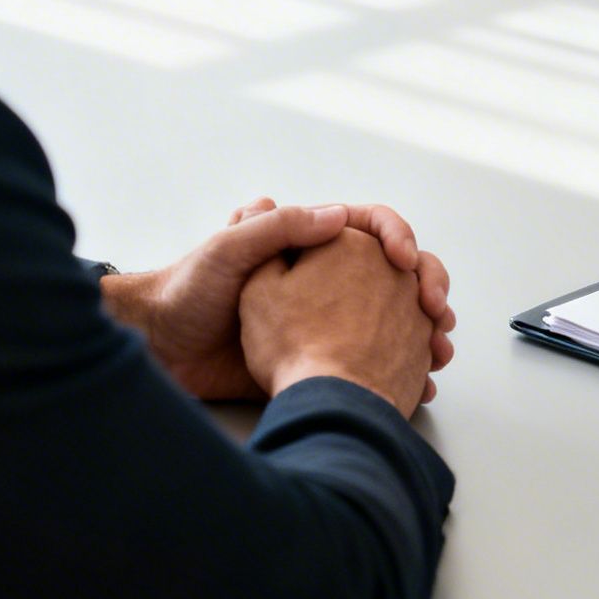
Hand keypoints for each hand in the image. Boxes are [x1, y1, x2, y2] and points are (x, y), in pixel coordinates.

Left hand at [104, 198, 453, 400]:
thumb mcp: (226, 250)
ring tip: (437, 350)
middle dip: (427, 287)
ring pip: (395, 317)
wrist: (161, 348)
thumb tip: (337, 216)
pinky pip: (374, 359)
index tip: (404, 263)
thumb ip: (276, 229)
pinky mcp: (322, 355)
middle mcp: (327, 276)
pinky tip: (418, 382)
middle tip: (435, 311)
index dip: (398, 238)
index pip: (370, 226)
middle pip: (396, 273)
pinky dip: (402, 369)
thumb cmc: (186, 291)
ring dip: (425, 331)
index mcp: (308, 242)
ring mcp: (328, 317)